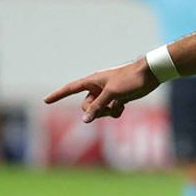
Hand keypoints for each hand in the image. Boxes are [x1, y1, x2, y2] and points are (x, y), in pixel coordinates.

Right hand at [45, 57, 160, 122]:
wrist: (150, 74)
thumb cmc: (130, 79)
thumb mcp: (112, 94)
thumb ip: (97, 107)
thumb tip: (84, 120)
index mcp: (92, 81)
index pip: (71, 89)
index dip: (58, 95)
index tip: (45, 101)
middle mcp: (98, 87)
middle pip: (86, 106)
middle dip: (95, 110)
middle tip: (108, 107)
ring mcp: (108, 94)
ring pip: (99, 110)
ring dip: (106, 112)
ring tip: (118, 105)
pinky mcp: (118, 98)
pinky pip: (110, 111)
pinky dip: (114, 112)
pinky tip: (123, 106)